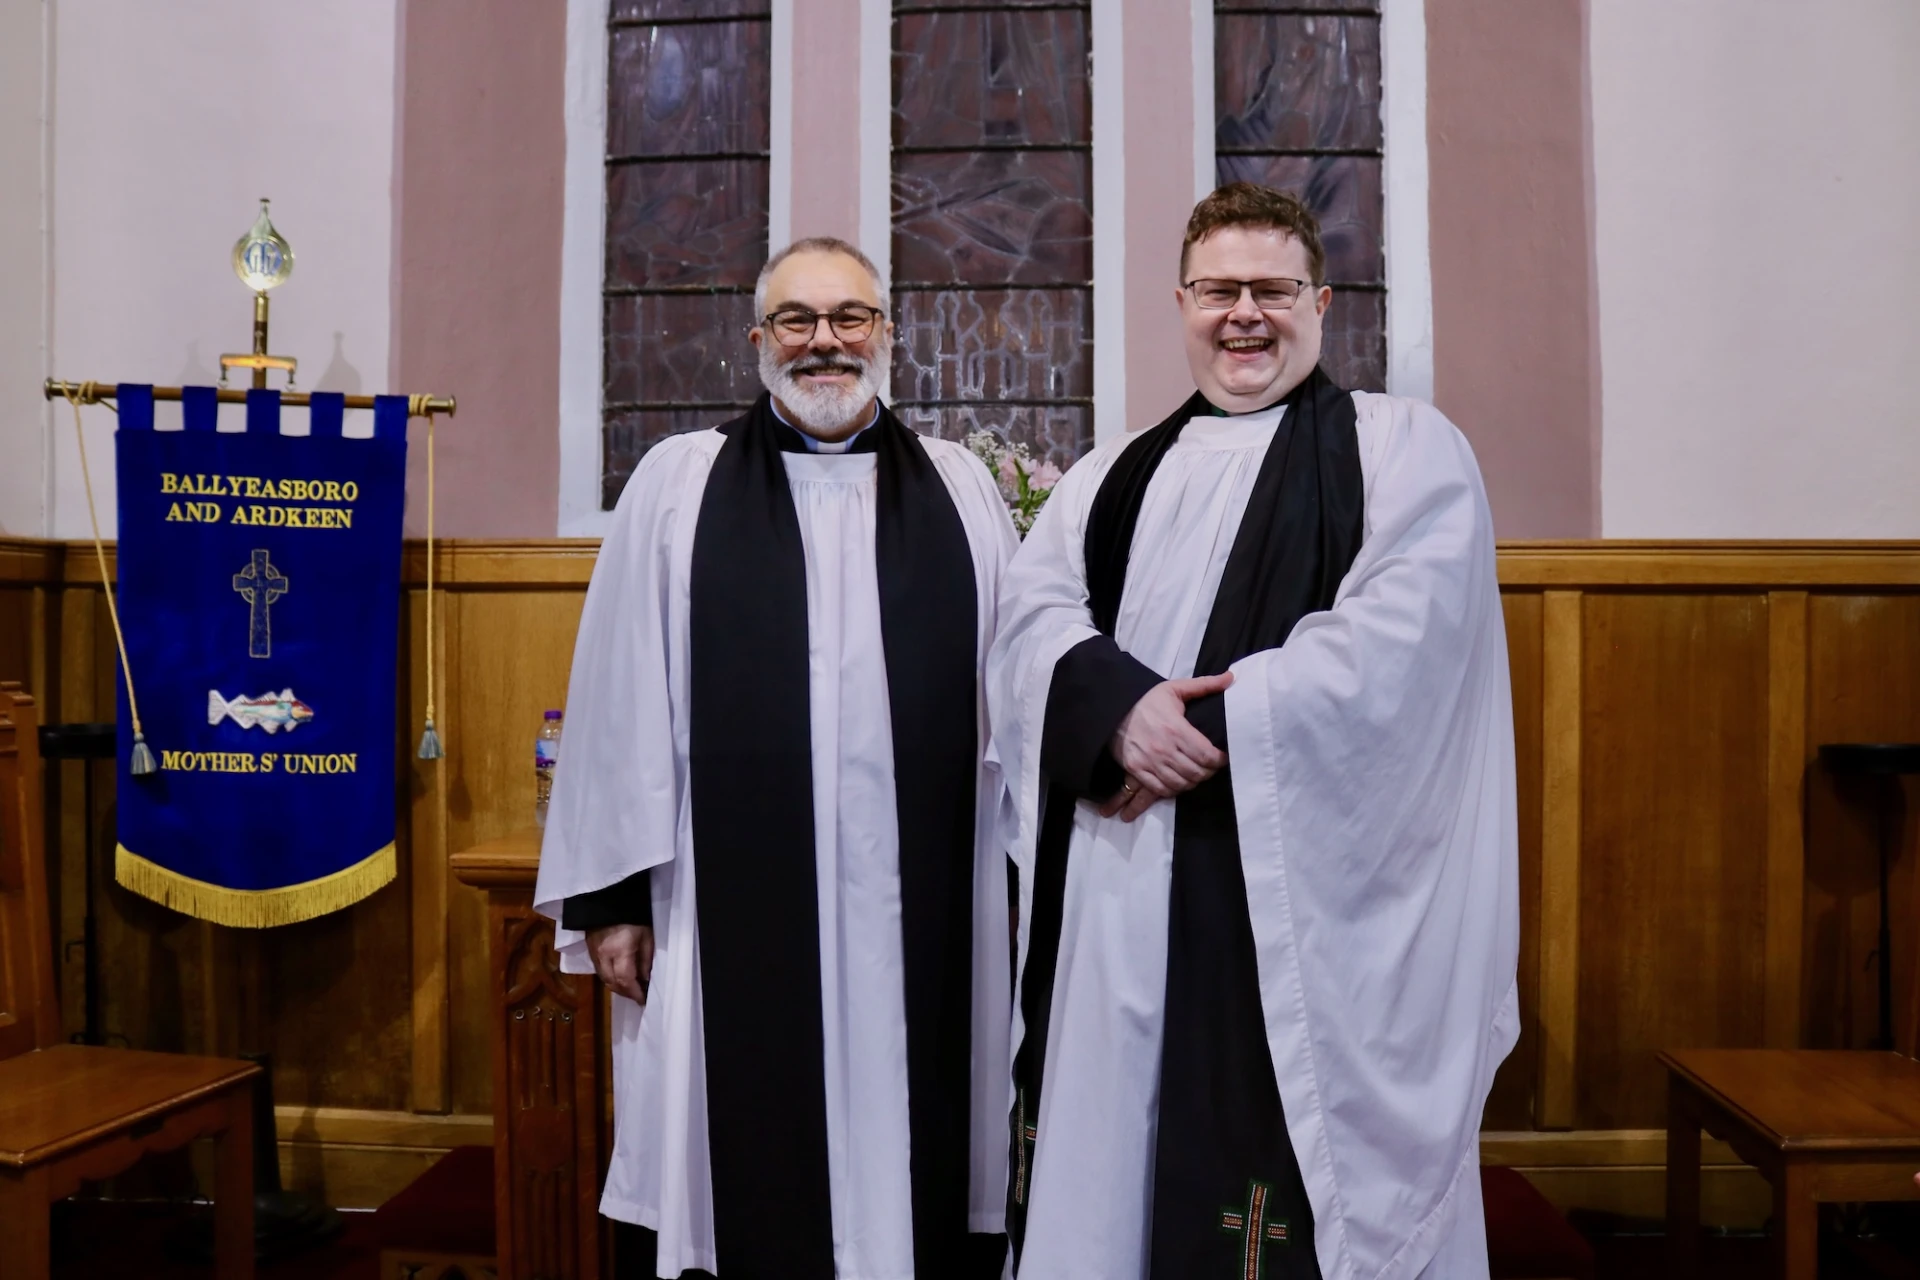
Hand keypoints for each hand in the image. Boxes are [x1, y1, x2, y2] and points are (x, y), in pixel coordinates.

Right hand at [587, 923, 653, 1003]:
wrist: (608, 898)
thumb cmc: (634, 916)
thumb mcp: (646, 936)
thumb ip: (645, 959)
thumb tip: (645, 979)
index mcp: (620, 951)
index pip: (626, 980)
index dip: (635, 993)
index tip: (644, 1000)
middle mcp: (604, 956)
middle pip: (612, 983)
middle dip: (626, 993)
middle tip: (638, 996)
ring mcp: (593, 953)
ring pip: (603, 979)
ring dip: (616, 987)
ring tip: (629, 989)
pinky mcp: (589, 950)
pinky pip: (598, 971)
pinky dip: (608, 978)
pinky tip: (617, 977)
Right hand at [1100, 673, 1233, 819]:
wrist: (1112, 709)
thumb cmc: (1147, 700)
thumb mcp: (1174, 688)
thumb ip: (1204, 685)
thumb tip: (1230, 677)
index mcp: (1176, 728)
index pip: (1207, 755)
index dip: (1219, 760)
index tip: (1222, 757)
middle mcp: (1164, 748)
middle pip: (1196, 772)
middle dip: (1209, 771)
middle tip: (1211, 766)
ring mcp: (1149, 761)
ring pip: (1181, 784)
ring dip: (1193, 781)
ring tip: (1196, 773)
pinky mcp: (1137, 770)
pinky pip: (1161, 789)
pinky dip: (1174, 789)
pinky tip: (1178, 780)